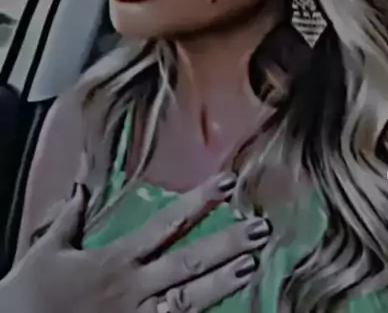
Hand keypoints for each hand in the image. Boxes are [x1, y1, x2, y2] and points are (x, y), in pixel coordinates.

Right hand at [0, 173, 270, 312]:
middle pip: (189, 262)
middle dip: (227, 243)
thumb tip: (82, 184)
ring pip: (189, 300)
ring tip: (252, 265)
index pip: (167, 224)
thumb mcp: (49, 249)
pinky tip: (224, 312)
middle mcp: (134, 288)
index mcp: (117, 259)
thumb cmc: (31, 294)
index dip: (200, 202)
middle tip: (261, 227)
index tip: (228, 182)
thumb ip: (72, 217)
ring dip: (222, 285)